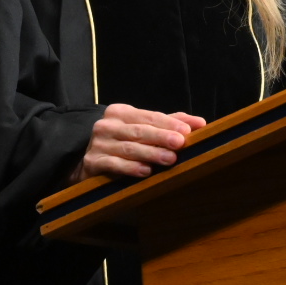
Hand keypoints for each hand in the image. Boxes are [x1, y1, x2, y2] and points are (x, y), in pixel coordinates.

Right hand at [71, 104, 207, 182]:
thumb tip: (200, 123)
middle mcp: (108, 125)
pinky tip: (145, 172)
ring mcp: (98, 143)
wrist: (85, 160)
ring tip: (169, 159)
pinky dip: (130, 168)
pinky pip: (114, 164)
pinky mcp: (92, 162)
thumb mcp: (142, 128)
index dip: (168, 123)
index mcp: (121, 112)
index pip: (148, 116)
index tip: (187, 131)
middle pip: (139, 131)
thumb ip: (170, 123)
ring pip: (129, 148)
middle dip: (161, 137)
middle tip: (180, 144)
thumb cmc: (121, 142)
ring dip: (150, 154)